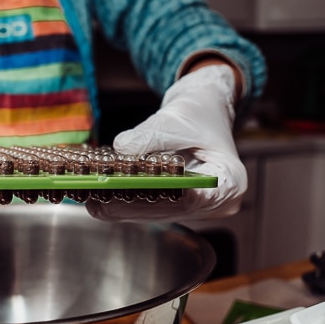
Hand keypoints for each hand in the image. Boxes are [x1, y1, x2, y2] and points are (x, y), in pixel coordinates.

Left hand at [86, 64, 245, 220]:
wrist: (204, 110)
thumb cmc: (200, 113)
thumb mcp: (177, 118)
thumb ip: (150, 135)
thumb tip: (121, 149)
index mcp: (230, 181)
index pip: (197, 197)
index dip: (165, 198)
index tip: (138, 193)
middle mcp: (215, 202)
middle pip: (172, 210)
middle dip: (133, 205)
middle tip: (100, 201)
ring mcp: (196, 207)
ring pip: (157, 213)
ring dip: (125, 206)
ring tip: (94, 198)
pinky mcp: (178, 205)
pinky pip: (151, 207)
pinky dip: (128, 200)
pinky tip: (101, 195)